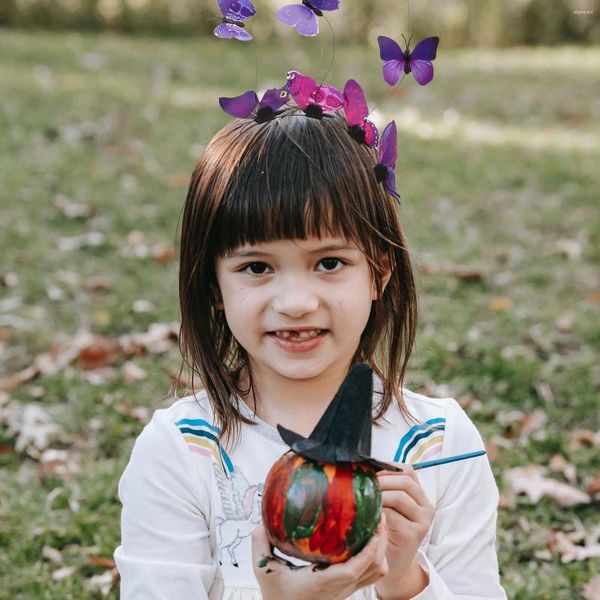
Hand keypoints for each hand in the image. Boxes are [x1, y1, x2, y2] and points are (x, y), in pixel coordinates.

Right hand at [252, 512, 389, 599]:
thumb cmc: (276, 596)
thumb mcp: (263, 570)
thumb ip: (260, 544)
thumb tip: (261, 521)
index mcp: (323, 581)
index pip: (355, 568)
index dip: (370, 548)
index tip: (374, 523)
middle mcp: (340, 587)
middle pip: (374, 567)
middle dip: (381, 540)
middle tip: (379, 513)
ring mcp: (346, 590)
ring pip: (377, 572)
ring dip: (382, 549)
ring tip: (377, 524)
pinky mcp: (347, 589)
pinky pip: (370, 575)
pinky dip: (376, 557)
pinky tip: (367, 539)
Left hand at [375, 465, 433, 596]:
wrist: (393, 563)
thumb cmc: (387, 530)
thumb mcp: (389, 506)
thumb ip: (385, 488)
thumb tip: (362, 466)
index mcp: (420, 495)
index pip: (407, 471)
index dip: (387, 468)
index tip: (369, 472)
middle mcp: (426, 507)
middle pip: (405, 481)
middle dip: (381, 480)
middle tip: (363, 483)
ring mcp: (422, 521)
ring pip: (399, 496)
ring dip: (378, 494)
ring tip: (363, 497)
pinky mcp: (414, 535)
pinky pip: (393, 516)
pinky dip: (378, 512)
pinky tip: (367, 514)